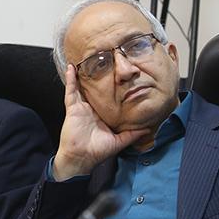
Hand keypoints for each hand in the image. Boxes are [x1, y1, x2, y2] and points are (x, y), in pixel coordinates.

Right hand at [53, 65, 149, 179]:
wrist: (81, 158)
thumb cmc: (97, 151)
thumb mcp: (119, 141)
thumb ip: (132, 134)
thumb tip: (147, 129)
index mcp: (101, 115)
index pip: (107, 98)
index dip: (111, 88)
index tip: (118, 77)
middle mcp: (91, 109)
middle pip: (94, 89)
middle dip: (96, 77)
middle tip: (102, 61)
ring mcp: (81, 107)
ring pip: (81, 87)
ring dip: (81, 74)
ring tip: (84, 59)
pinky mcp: (72, 107)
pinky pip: (71, 90)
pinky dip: (70, 79)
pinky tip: (71, 68)